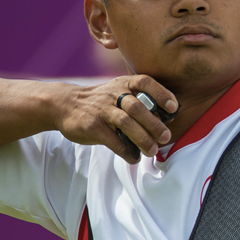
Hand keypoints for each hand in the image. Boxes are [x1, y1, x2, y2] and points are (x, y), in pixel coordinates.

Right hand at [55, 76, 178, 163]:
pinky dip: (125, 151)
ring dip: (143, 139)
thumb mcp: (118, 92)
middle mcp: (113, 94)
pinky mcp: (92, 126)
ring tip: (152, 151)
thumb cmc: (102, 101)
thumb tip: (169, 119)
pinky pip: (112, 140)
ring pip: (126, 123)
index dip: (162, 94)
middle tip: (166, 137)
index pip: (145, 82)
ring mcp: (102, 110)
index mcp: (124, 84)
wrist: (65, 104)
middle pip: (138, 107)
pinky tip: (134, 157)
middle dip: (154, 124)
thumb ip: (139, 101)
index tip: (174, 108)